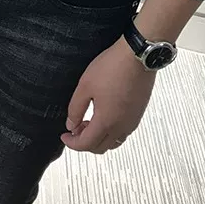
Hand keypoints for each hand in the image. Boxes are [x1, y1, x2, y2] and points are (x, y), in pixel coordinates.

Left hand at [61, 36, 156, 153]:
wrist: (137, 55)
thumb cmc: (113, 67)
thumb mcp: (85, 86)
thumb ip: (75, 108)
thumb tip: (71, 124)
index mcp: (106, 121)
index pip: (86, 144)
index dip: (72, 143)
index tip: (65, 136)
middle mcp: (122, 126)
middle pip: (100, 147)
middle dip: (85, 142)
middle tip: (76, 128)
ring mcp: (133, 120)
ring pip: (113, 142)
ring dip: (99, 137)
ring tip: (90, 121)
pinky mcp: (139, 112)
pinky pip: (124, 131)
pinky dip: (112, 131)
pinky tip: (106, 115)